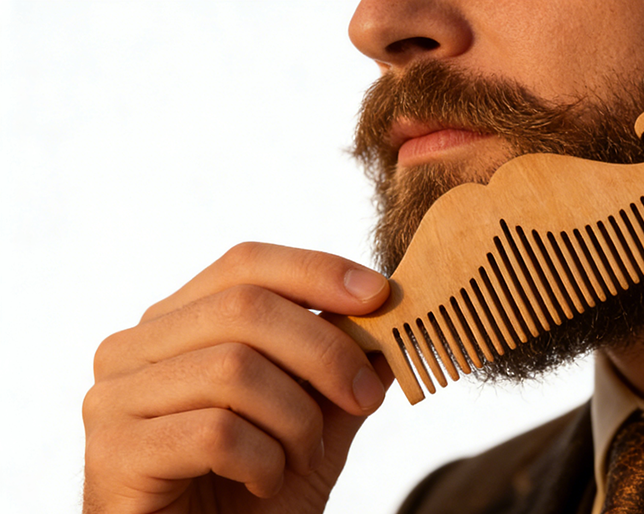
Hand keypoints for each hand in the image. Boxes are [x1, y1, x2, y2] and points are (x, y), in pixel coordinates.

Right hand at [83, 242, 393, 513]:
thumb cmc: (251, 494)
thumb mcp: (313, 421)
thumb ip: (342, 370)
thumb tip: (394, 312)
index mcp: (176, 324)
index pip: (245, 264)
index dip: (317, 271)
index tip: (380, 295)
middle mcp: (134, 348)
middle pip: (245, 306)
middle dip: (326, 351)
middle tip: (366, 396)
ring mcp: (114, 398)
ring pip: (234, 368)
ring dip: (295, 421)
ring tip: (300, 458)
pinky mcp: (114, 452)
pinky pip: (216, 432)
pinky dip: (263, 461)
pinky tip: (263, 484)